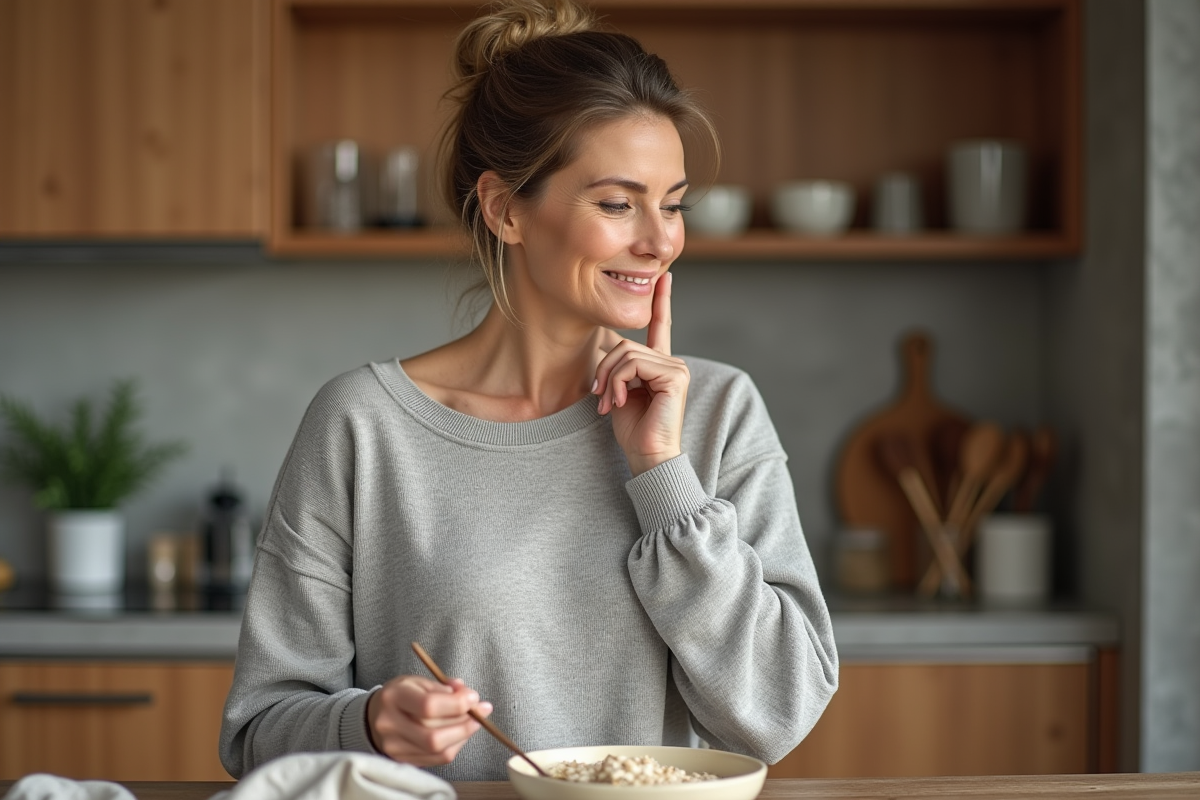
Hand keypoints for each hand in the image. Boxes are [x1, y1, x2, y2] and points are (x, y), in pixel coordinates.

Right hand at [366, 675, 492, 765]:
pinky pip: (437, 759)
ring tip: (472, 721)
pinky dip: (455, 745)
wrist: (375, 715)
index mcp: (393, 697)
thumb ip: (444, 687)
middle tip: (480, 712)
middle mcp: (389, 725)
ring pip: (438, 750)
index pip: (428, 706)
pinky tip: (459, 733)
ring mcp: (394, 747)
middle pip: (434, 735)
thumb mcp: (418, 681)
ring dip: (463, 736)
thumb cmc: (401, 695)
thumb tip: (469, 696)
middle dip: (465, 724)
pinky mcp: (403, 760)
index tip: (474, 697)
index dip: (457, 704)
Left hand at [594, 271, 688, 475]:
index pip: (660, 327)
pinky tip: (619, 402)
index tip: (665, 278)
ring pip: (626, 354)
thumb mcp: (619, 392)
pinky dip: (618, 383)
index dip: (662, 301)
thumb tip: (606, 345)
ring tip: (609, 403)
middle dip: (605, 369)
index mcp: (661, 365)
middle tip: (600, 397)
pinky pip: (633, 364)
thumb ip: (617, 368)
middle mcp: (673, 363)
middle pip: (626, 344)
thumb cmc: (634, 431)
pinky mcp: (674, 376)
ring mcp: (676, 368)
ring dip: (609, 379)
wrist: (648, 455)